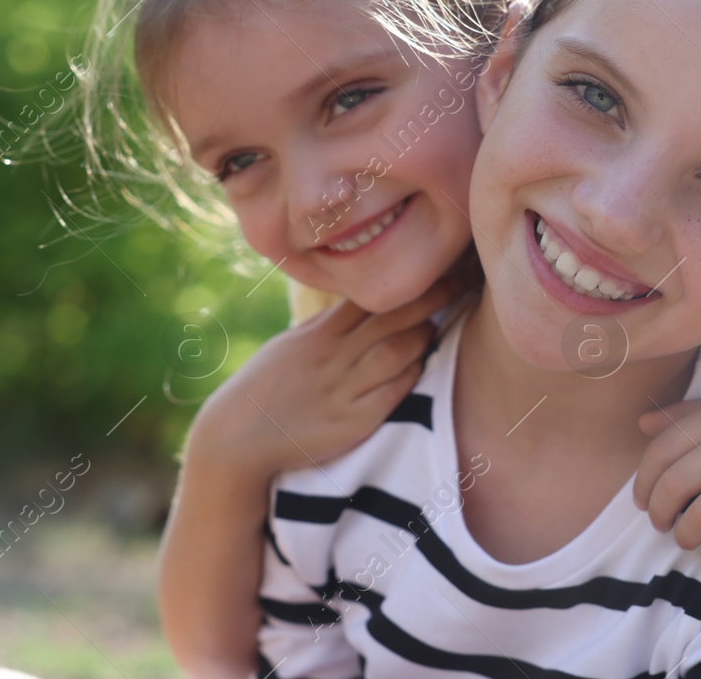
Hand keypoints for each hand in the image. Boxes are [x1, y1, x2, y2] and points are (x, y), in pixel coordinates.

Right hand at [187, 277, 459, 480]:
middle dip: (429, 299)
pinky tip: (422, 365)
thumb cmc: (269, 386)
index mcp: (319, 334)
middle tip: (462, 282)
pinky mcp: (350, 422)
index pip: (369, 298)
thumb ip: (328, 325)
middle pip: (389, 319)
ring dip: (422, 337)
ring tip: (440, 326)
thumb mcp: (293, 345)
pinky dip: (409, 376)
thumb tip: (360, 304)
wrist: (238, 435)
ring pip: (394, 353)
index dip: (405, 282)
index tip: (435, 265)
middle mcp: (332, 356)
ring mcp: (342, 389)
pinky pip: (389, 394)